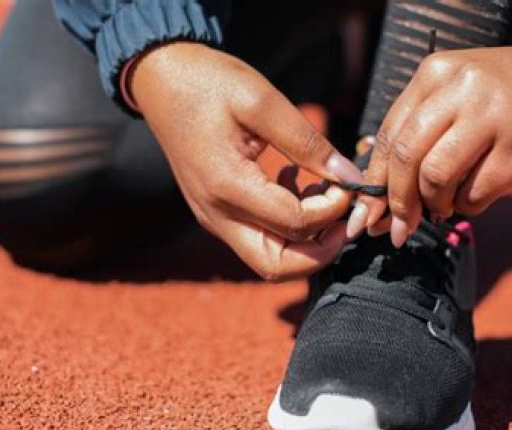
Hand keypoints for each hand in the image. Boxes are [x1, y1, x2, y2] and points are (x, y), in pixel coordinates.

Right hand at [131, 43, 362, 279]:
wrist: (160, 80)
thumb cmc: (208, 83)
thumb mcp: (262, 100)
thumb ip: (307, 143)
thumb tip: (351, 178)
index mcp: (227, 186)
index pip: (294, 223)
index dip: (332, 210)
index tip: (347, 182)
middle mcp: (217, 214)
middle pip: (278, 267)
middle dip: (321, 252)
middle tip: (344, 218)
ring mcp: (214, 218)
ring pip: (268, 260)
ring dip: (305, 242)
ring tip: (323, 196)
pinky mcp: (217, 213)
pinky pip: (258, 239)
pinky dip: (287, 227)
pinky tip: (295, 185)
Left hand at [347, 23, 511, 246]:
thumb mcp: (461, 93)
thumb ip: (423, 131)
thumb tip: (381, 194)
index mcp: (436, 74)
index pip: (388, 136)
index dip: (372, 183)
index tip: (365, 216)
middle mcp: (461, 90)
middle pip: (405, 158)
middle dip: (395, 203)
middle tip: (398, 228)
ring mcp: (494, 117)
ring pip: (436, 178)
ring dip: (434, 205)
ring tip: (444, 207)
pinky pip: (476, 193)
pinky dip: (468, 205)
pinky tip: (477, 196)